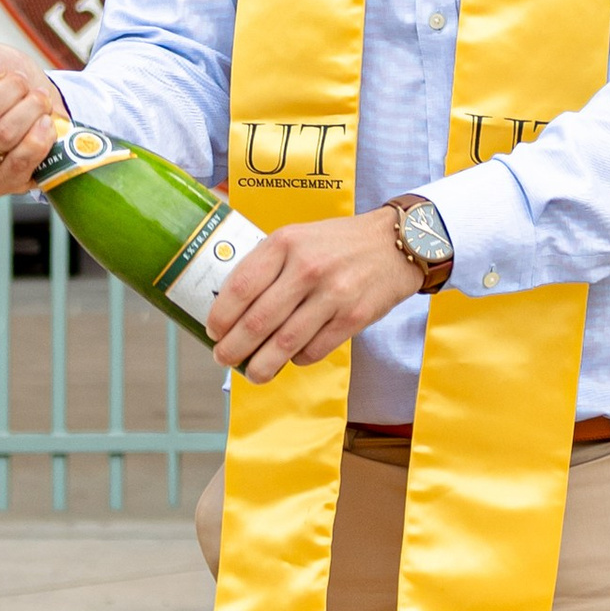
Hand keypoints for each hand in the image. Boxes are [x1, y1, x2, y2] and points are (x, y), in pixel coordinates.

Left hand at [208, 209, 423, 381]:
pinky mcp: (354, 318)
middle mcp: (307, 268)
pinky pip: (314, 350)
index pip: (241, 287)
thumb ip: (267, 265)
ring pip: (284, 344)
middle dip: (234, 348)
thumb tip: (230, 308)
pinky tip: (291, 357)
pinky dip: (297, 360)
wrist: (396, 244)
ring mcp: (333, 295)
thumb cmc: (337, 243)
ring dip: (261, 365)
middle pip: (258, 321)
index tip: (213, 331)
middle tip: (223, 358)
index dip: (221, 316)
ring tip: (252, 373)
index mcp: (285, 243)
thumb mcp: (297, 237)